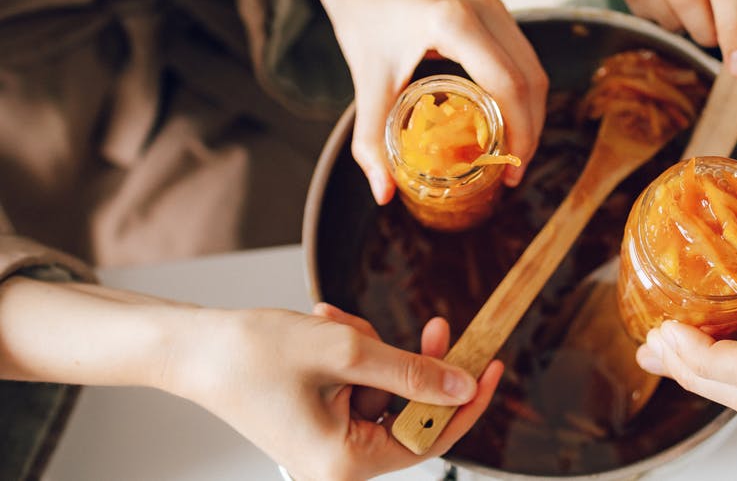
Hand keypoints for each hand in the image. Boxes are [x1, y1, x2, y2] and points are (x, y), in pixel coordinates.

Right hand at [164, 303, 501, 480]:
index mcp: (344, 462)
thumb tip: (462, 385)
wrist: (192, 347)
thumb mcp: (346, 352)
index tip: (493, 367)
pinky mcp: (319, 425)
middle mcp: (337, 465)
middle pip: (410, 412)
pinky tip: (327, 326)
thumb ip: (411, 371)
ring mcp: (327, 446)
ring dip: (372, 350)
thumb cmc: (252, 353)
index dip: (466, 402)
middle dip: (413, 363)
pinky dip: (352, 354)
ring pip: (385, 391)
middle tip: (435, 324)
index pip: (430, 438)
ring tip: (336, 322)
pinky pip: (359, 387)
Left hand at [323, 0, 547, 203]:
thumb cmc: (363, 23)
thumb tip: (383, 193)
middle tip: (513, 171)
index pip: (507, 84)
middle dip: (530, 131)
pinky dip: (523, 94)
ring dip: (531, 114)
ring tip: (514, 152)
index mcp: (453, 21)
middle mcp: (483, 8)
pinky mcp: (496, 9)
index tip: (510, 170)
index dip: (519, 132)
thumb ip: (372, 140)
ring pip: (533, 68)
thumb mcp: (366, 83)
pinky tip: (508, 122)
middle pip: (530, 79)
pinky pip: (523, 57)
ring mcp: (494, 6)